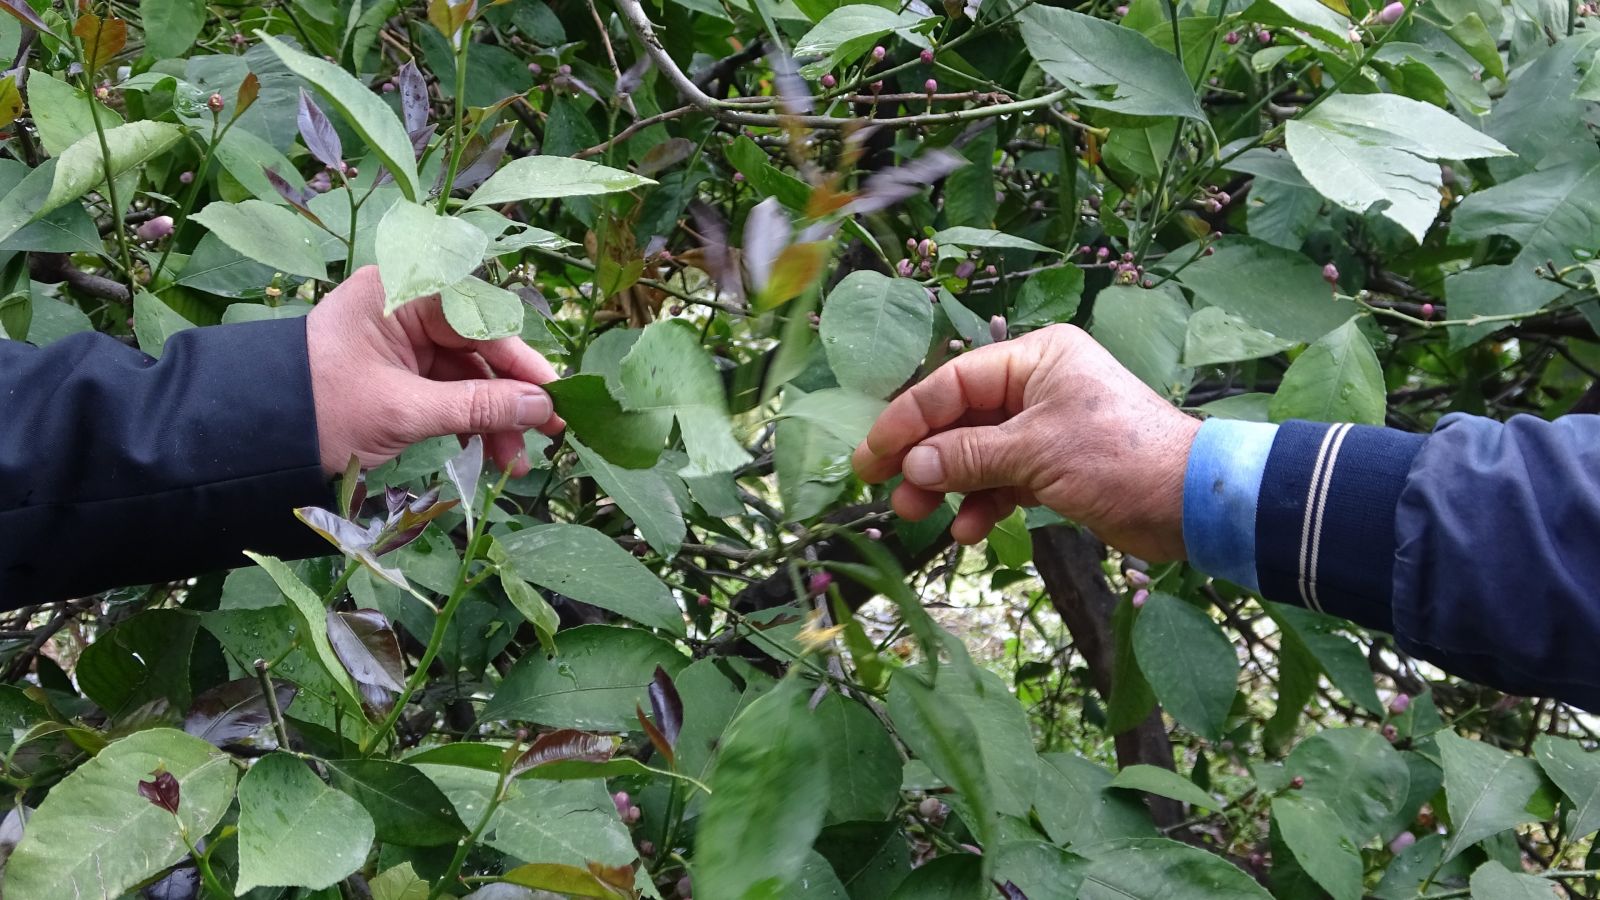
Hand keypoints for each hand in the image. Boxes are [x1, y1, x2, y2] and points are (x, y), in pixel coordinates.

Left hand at [306, 266, 563, 477]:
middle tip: (547, 435)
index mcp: (400, 291)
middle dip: (509, 398)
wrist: (252, 440)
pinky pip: (448, 391)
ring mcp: (401, 341)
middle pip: (478, 348)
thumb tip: (542, 406)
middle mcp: (405, 307)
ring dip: (493, 418)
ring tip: (514, 463)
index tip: (554, 396)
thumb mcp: (405, 410)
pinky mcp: (397, 373)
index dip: (521, 361)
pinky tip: (488, 452)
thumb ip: (478, 407)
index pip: (480, 319)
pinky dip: (469, 421)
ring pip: (467, 376)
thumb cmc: (320, 411)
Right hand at [851, 324, 1199, 559]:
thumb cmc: (1116, 458)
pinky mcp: (1055, 466)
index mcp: (1035, 359)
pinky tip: (967, 530)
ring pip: (977, 452)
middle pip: (960, 418)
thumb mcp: (1035, 453)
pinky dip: (983, 503)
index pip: (953, 382)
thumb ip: (968, 456)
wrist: (1191, 502)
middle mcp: (1037, 385)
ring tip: (919, 513)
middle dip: (925, 456)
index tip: (872, 455)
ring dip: (948, 484)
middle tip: (887, 490)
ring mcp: (1046, 427)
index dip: (907, 419)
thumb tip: (912, 464)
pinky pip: (1003, 479)